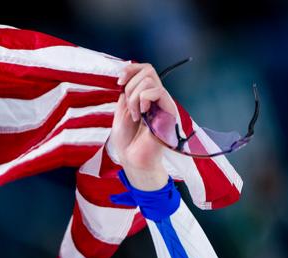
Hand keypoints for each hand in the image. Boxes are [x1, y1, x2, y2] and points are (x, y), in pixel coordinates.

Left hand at [108, 62, 177, 189]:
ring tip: (134, 115)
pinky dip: (142, 100)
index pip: (145, 69)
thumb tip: (127, 78)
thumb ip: (126, 94)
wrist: (132, 158)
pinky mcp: (169, 111)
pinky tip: (141, 115)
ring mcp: (164, 103)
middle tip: (128, 106)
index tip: (118, 81)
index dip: (131, 69)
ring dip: (134, 96)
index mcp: (146, 96)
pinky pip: (156, 91)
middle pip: (148, 70)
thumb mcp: (121, 111)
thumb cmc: (127, 140)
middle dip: (130, 86)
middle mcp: (157, 97)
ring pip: (150, 80)